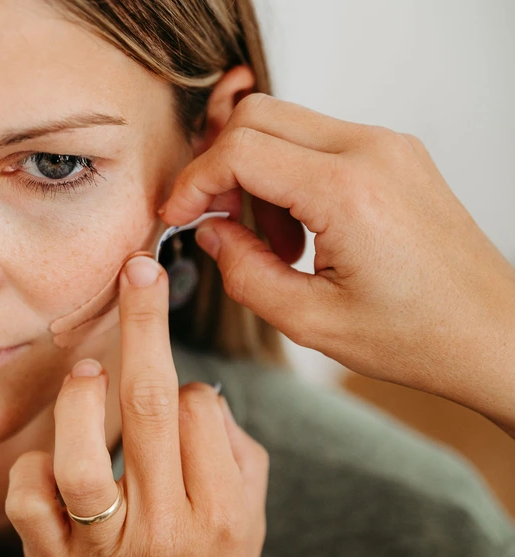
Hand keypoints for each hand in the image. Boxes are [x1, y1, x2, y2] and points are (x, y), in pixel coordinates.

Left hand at [6, 256, 269, 556]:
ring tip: (83, 369)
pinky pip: (28, 498)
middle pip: (150, 405)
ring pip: (80, 455)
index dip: (183, 383)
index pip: (198, 410)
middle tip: (136, 268)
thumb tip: (196, 390)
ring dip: (78, 399)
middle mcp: (163, 528)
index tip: (175, 382)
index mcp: (221, 514)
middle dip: (143, 320)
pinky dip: (31, 468)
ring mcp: (103, 547)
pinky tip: (50, 464)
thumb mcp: (250, 528)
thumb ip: (234, 455)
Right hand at [161, 93, 514, 429]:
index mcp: (348, 192)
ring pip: (286, 125)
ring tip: (273, 244)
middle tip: (218, 223)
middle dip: (221, 168)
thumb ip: (242, 271)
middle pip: (258, 117)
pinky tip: (302, 233)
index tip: (176, 216)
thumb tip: (209, 232)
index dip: (193, 182)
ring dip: (257, 175)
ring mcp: (388, 146)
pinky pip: (319, 142)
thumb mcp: (310, 321)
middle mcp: (371, 152)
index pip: (240, 151)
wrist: (493, 334)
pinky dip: (290, 177)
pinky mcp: (395, 154)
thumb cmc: (418, 335)